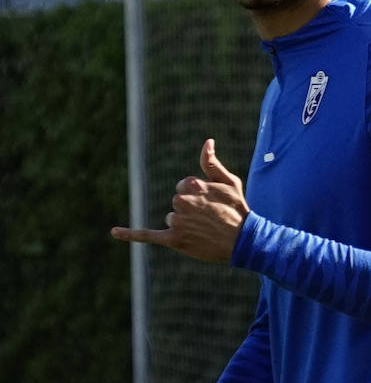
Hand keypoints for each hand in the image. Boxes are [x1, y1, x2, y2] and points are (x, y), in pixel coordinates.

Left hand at [111, 139, 249, 261]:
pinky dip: (130, 234)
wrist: (244, 241)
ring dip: (185, 224)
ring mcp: (178, 221)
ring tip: (205, 230)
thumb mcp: (230, 182)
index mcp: (193, 185)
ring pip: (172, 218)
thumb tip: (207, 141)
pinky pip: (148, 235)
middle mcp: (183, 202)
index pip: (183, 187)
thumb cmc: (238, 210)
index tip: (212, 204)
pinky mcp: (175, 239)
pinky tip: (114, 232)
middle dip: (190, 209)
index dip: (198, 195)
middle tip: (210, 219)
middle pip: (177, 202)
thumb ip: (212, 163)